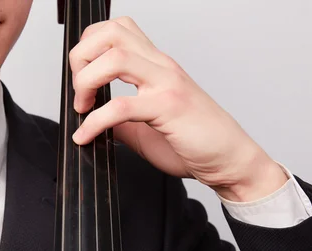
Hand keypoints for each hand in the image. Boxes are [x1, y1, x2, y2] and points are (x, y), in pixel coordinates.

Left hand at [70, 17, 287, 201]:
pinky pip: (120, 106)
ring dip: (86, 81)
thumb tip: (94, 121)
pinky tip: (86, 136)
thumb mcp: (147, 128)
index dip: (89, 47)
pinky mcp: (169, 108)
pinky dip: (95, 122)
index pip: (117, 30)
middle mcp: (162, 67)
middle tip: (79, 91)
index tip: (81, 80)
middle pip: (111, 33)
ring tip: (83, 107)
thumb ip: (120, 120)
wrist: (231, 160)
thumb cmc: (198, 142)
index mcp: (157, 66)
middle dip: (81, 57)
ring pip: (115, 58)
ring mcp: (167, 84)